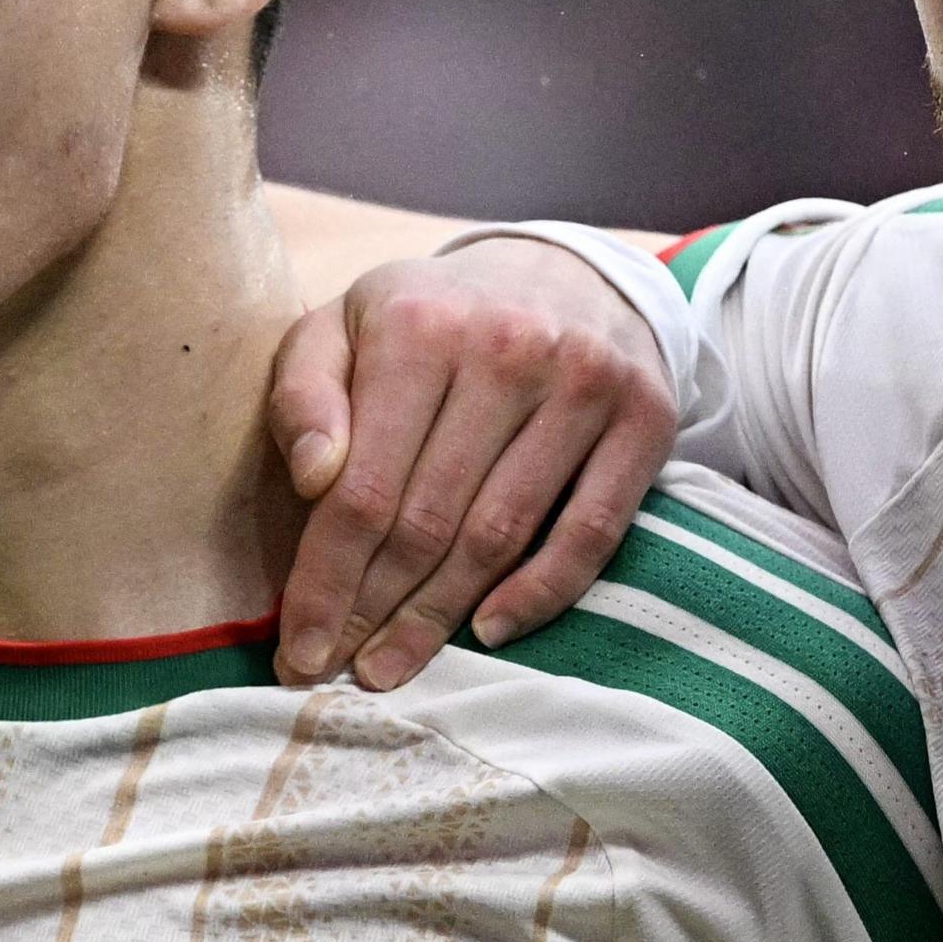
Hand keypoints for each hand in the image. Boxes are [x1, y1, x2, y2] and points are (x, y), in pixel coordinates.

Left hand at [267, 238, 676, 689]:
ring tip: (394, 664)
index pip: (361, 488)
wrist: (560, 271)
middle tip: (339, 670)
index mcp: (419, 327)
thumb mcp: (343, 326)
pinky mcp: (645, 417)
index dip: (325, 581)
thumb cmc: (429, 319)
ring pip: (501, 535)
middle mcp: (506, 349)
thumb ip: (304, 393)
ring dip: (441, 617)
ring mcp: (584, 384)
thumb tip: (310, 477)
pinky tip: (489, 630)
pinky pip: (590, 532)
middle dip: (373, 611)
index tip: (296, 648)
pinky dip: (541, 593)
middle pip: (428, 522)